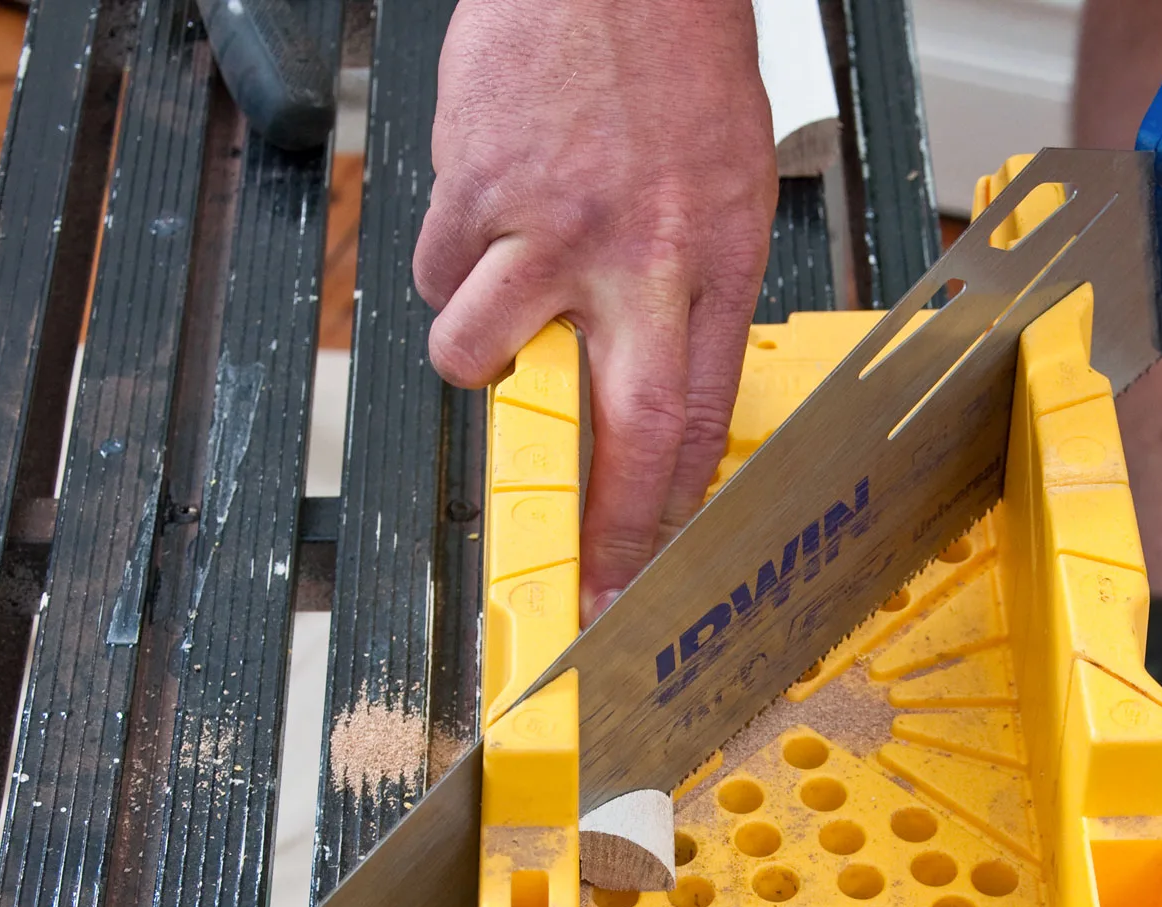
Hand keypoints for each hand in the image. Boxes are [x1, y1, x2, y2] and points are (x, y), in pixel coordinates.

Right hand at [414, 0, 777, 621]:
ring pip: (477, 352)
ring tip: (504, 311)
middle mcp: (638, 255)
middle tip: (585, 585)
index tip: (644, 572)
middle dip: (601, 526)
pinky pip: (435, 274)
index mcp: (711, 259)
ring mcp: (548, 223)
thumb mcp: (726, 193)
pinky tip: (485, 222)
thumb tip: (658, 398)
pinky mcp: (472, 186)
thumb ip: (693, 299)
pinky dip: (448, 269)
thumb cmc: (672, 66)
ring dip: (477, 358)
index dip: (668, 514)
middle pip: (624, 428)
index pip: (697, 421)